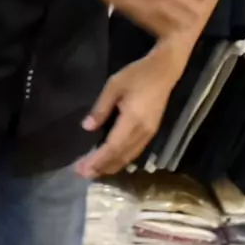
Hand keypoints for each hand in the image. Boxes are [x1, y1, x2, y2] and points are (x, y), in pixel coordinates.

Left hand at [76, 49, 181, 177]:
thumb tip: (87, 128)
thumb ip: (101, 108)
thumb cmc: (138, 74)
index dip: (97, 160)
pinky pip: (135, 152)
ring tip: (93, 171)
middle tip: (82, 174)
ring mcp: (149, 133)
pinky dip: (121, 159)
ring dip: (111, 166)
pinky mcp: (151, 131)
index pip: (112, 147)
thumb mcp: (114, 85)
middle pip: (120, 156)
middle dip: (101, 167)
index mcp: (132, 120)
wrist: (164, 69)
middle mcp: (142, 131)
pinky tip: (111, 160)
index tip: (81, 168)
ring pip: (128, 157)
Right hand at [95, 0, 205, 35]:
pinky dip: (167, 29)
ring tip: (182, 20)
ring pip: (180, 23)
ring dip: (184, 22)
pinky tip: (167, 27)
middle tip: (193, 9)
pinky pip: (161, 29)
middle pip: (193, 9)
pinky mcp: (143, 18)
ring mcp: (158, 8)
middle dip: (195, 9)